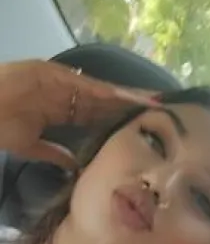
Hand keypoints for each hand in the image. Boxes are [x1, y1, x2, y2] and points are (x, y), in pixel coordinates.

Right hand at [0, 59, 154, 167]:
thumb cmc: (1, 127)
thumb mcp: (32, 147)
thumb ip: (55, 154)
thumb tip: (74, 167)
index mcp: (62, 111)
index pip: (97, 117)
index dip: (117, 121)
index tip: (139, 129)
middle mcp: (68, 95)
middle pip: (106, 102)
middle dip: (130, 107)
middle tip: (160, 113)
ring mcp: (65, 83)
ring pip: (105, 92)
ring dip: (130, 98)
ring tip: (156, 103)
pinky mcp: (60, 75)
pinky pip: (92, 87)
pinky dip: (114, 93)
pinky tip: (134, 99)